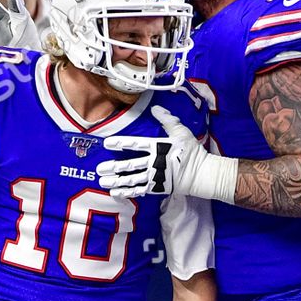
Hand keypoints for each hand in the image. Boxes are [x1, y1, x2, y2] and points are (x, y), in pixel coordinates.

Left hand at [100, 106, 233, 201]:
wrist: (201, 174)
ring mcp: (155, 177)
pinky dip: (127, 192)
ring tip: (102, 181)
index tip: (107, 143)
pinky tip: (115, 192)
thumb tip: (156, 108)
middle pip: (130, 165)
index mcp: (158, 146)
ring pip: (132, 180)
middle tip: (99, 168)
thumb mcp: (181, 131)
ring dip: (116, 181)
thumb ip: (167, 119)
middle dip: (113, 167)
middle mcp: (154, 162)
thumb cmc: (192, 151)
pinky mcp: (157, 188)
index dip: (120, 144)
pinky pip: (139, 191)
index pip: (135, 144)